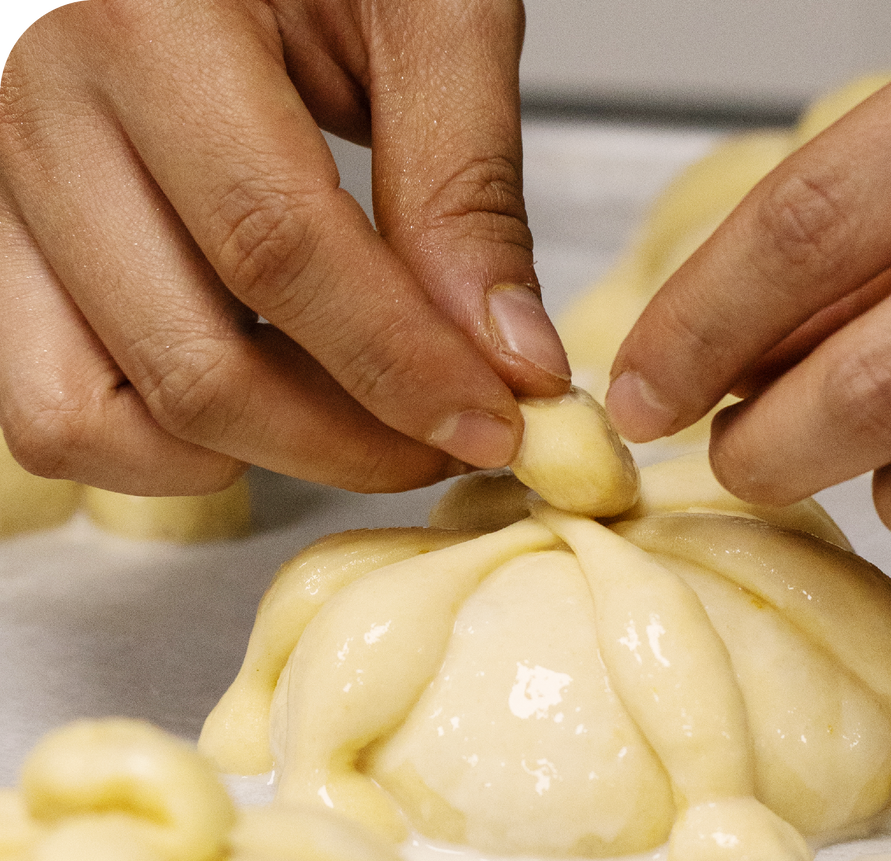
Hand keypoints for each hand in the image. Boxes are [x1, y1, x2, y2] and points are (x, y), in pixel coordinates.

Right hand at [0, 0, 569, 496]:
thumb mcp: (421, 8)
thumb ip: (464, 180)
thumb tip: (508, 356)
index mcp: (141, 16)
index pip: (277, 245)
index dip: (403, 367)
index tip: (496, 422)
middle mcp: (34, 104)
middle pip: (191, 364)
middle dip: (349, 443)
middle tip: (449, 438)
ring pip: (90, 415)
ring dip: (248, 455)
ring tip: (357, 419)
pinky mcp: (0, 239)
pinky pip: (49, 404)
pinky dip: (163, 438)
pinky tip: (266, 389)